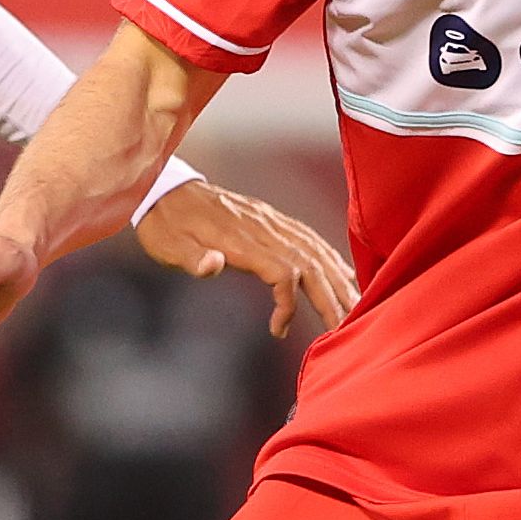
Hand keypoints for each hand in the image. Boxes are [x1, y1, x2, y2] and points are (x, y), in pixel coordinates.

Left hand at [133, 178, 357, 339]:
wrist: (165, 189)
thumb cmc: (164, 225)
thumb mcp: (167, 245)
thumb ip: (192, 257)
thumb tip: (212, 266)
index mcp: (239, 239)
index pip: (282, 271)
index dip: (288, 303)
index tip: (278, 330)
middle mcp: (262, 228)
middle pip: (310, 263)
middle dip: (331, 297)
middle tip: (345, 329)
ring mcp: (270, 222)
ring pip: (315, 250)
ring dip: (338, 279)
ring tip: (356, 306)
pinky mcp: (272, 220)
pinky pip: (309, 238)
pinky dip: (331, 258)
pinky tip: (343, 274)